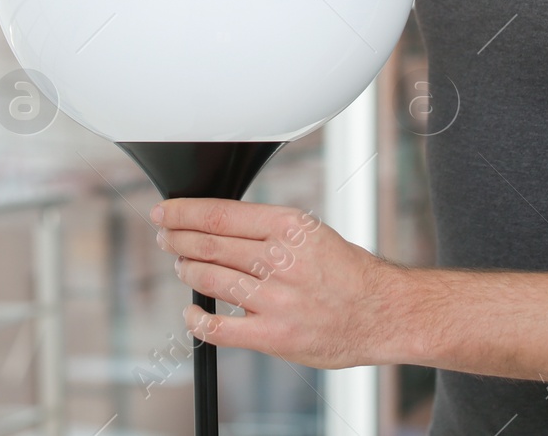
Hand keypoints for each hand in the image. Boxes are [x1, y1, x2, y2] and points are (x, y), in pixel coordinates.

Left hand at [150, 198, 404, 368]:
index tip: (164, 212)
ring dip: (188, 271)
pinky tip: (191, 312)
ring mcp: (276, 299)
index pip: (220, 214)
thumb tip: (219, 226)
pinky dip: (197, 320)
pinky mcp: (274, 334)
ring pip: (210, 280)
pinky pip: (220, 329)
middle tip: (166, 237)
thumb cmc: (348, 273)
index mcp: (290, 228)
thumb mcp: (312, 234)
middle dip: (178, 238)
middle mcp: (281, 260)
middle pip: (209, 244)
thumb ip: (268, 231)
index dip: (183, 213)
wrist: (383, 313)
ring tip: (182, 266)